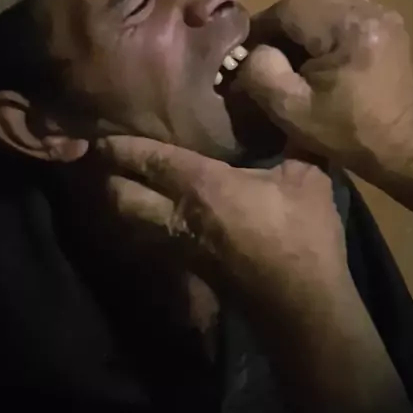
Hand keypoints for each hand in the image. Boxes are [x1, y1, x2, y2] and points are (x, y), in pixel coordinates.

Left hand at [99, 136, 348, 321]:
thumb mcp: (308, 179)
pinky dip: (141, 224)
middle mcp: (179, 215)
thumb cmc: (302, 237)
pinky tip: (155, 214)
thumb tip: (292, 107)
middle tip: (108, 158)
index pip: (149, 160)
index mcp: (202, 186)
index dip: (122, 146)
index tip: (103, 134)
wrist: (301, 305)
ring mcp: (180, 246)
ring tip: (126, 183)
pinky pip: (150, 239)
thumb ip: (295, 140)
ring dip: (121, 203)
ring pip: (131, 222)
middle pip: (122, 196)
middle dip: (109, 176)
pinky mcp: (189, 267)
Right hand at [241, 0, 412, 176]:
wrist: (404, 148)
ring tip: (290, 60)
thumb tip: (252, 51)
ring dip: (302, 30)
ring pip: (324, 8)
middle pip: (307, 5)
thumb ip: (260, 73)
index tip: (244, 54)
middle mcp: (369, 9)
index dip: (259, 29)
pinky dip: (324, 32)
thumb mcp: (292, 110)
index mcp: (348, 26)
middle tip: (265, 58)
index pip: (287, 9)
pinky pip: (343, 16)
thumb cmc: (347, 134)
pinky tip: (318, 57)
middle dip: (281, 29)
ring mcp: (383, 14)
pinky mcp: (388, 24)